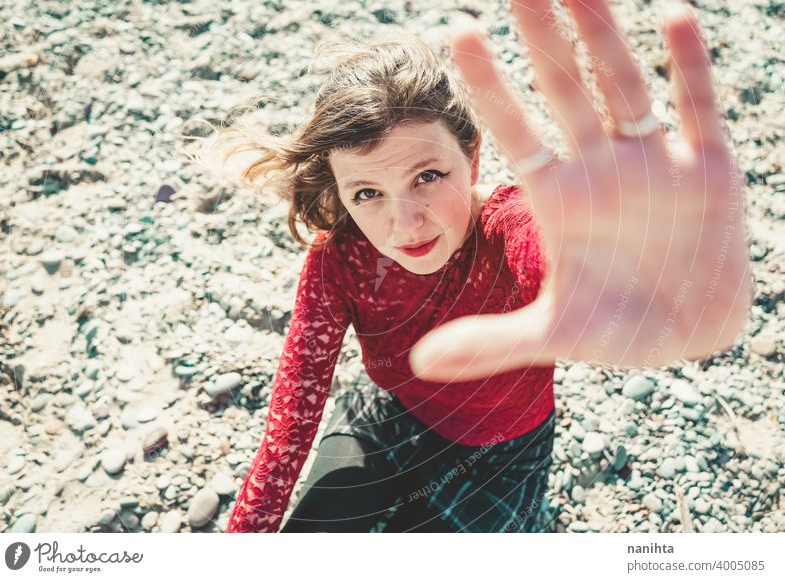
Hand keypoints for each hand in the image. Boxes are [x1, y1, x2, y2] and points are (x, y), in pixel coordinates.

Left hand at [409, 0, 752, 381]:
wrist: (690, 334)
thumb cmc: (617, 329)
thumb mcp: (552, 336)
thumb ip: (488, 343)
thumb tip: (417, 364)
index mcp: (559, 199)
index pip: (516, 132)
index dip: (489, 87)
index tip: (456, 35)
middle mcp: (601, 168)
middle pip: (566, 91)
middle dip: (542, 40)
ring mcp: (655, 163)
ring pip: (625, 86)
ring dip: (604, 37)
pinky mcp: (710, 170)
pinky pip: (699, 109)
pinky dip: (689, 68)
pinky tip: (672, 17)